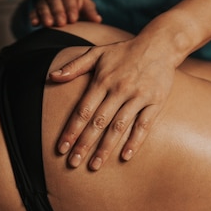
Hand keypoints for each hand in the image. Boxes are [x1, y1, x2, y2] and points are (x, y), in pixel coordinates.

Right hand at [31, 0, 100, 26]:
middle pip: (55, 1)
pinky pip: (34, 11)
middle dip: (58, 12)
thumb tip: (98, 20)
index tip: (73, 19)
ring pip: (44, 6)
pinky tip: (34, 24)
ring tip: (48, 24)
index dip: (71, 8)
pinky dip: (34, 17)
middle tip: (61, 23)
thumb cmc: (76, 1)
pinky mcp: (37, 7)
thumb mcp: (85, 3)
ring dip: (45, 15)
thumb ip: (90, 11)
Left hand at [50, 37, 175, 170]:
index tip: (61, 148)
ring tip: (94, 165)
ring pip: (119, 126)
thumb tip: (51, 77)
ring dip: (106, 147)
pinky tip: (125, 156)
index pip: (83, 110)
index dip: (71, 130)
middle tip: (73, 163)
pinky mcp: (155, 101)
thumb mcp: (97, 53)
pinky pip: (144, 124)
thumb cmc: (124, 51)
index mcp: (102, 80)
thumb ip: (74, 66)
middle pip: (98, 122)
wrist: (159, 45)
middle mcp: (119, 89)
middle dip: (84, 144)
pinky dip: (135, 141)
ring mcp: (138, 96)